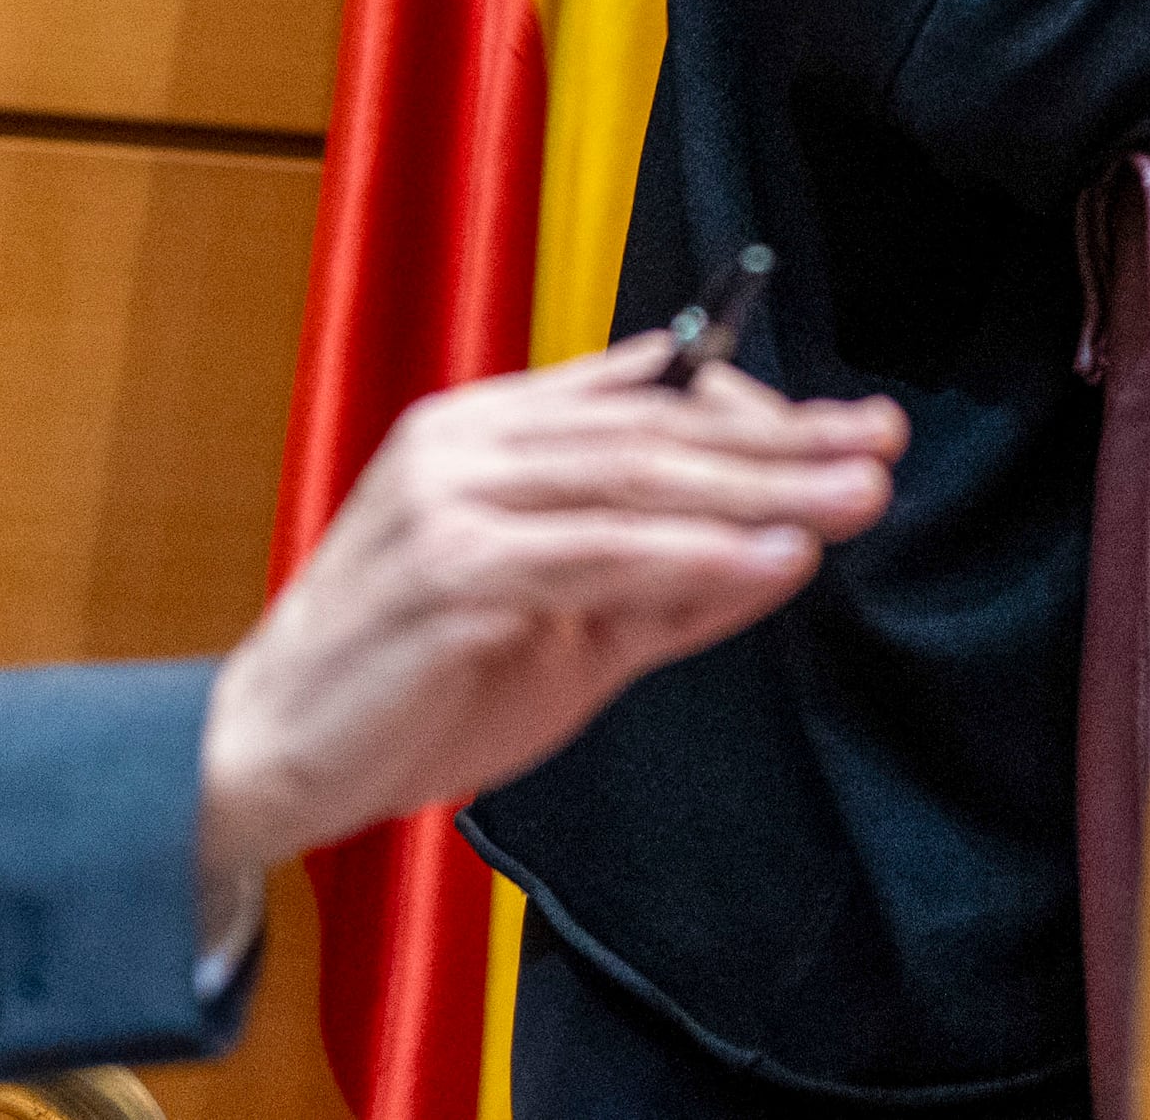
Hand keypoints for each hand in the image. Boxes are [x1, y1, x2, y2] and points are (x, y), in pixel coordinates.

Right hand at [196, 345, 904, 884]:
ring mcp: (453, 498)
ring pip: (635, 477)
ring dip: (760, 486)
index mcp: (486, 430)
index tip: (847, 426)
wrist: (272, 757)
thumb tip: (785, 541)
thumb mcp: (565, 630)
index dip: (754, 404)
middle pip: (655, 424)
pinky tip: (770, 558)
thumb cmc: (412, 688)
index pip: (643, 391)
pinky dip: (694, 553)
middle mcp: (467, 442)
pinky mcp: (451, 567)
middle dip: (782, 436)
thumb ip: (667, 581)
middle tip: (878, 444)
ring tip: (853, 496)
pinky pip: (599, 552)